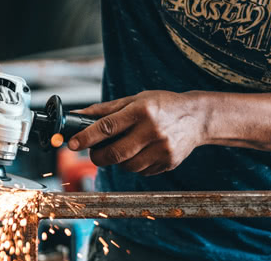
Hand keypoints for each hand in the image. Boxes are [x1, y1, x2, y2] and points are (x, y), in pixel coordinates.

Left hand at [68, 90, 209, 175]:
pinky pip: (141, 171)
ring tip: (123, 148)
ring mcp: (162, 149)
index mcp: (141, 110)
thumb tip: (76, 116)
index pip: (107, 127)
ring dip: (117, 161)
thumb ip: (104, 110)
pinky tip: (140, 152)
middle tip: (94, 152)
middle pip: (115, 153)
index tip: (72, 144)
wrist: (198, 117)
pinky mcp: (169, 163)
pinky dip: (134, 164)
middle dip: (98, 156)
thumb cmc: (161, 105)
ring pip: (127, 166)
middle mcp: (152, 130)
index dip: (86, 137)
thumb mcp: (134, 100)